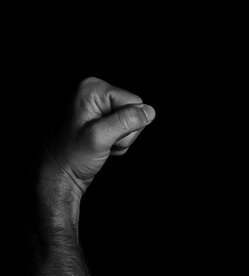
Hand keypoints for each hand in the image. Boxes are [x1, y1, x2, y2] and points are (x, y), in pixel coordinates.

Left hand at [40, 77, 155, 200]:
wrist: (58, 171)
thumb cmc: (71, 155)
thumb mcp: (100, 137)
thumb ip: (125, 122)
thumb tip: (149, 111)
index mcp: (93, 89)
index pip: (135, 102)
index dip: (128, 124)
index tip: (107, 134)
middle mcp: (95, 93)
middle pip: (134, 112)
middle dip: (125, 132)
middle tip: (104, 142)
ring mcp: (99, 106)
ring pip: (132, 124)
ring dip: (121, 140)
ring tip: (101, 145)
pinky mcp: (102, 119)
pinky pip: (125, 131)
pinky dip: (117, 143)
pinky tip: (101, 146)